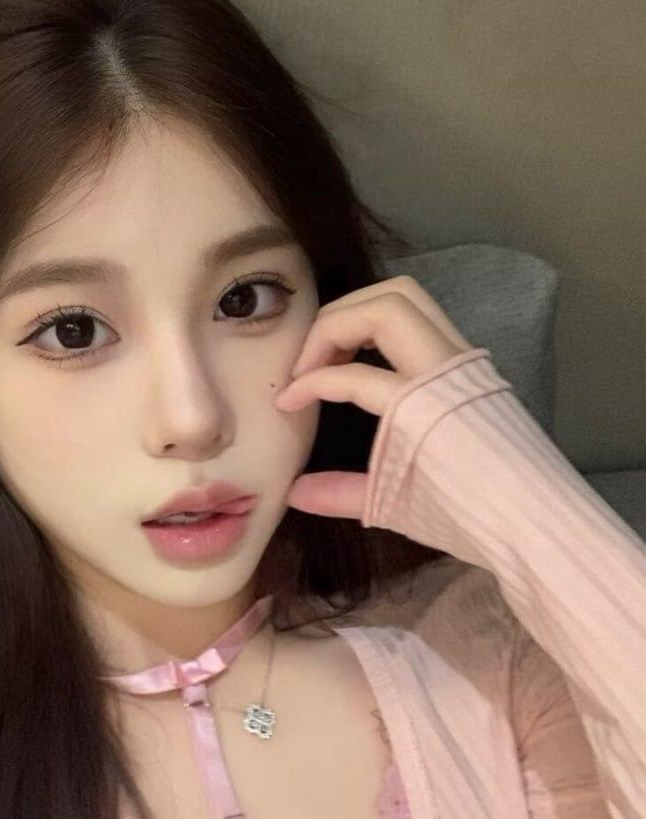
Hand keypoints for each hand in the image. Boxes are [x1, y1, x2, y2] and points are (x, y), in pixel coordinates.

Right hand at [273, 274, 477, 519]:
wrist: (535, 519)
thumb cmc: (465, 516)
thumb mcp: (396, 508)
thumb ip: (340, 493)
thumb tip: (292, 492)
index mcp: (421, 406)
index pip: (351, 376)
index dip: (308, 384)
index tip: (284, 402)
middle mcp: (444, 370)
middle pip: (381, 308)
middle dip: (331, 325)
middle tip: (306, 362)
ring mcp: (462, 359)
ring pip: (406, 299)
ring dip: (359, 313)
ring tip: (332, 350)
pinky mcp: (470, 362)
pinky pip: (423, 319)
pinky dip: (385, 323)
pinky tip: (366, 354)